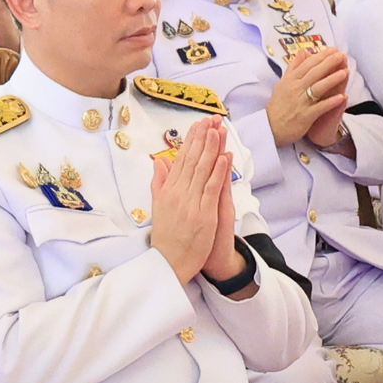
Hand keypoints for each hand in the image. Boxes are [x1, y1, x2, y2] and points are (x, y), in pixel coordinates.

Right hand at [148, 117, 232, 283]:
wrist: (168, 264)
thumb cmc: (166, 237)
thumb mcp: (158, 207)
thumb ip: (159, 183)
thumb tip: (158, 161)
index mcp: (168, 191)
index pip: (180, 160)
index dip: (190, 140)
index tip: (198, 123)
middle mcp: (177, 193)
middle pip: (191, 160)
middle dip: (202, 138)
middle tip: (210, 118)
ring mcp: (190, 203)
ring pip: (202, 170)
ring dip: (211, 148)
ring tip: (217, 129)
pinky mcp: (203, 214)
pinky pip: (211, 189)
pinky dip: (218, 172)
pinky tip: (224, 157)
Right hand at [266, 41, 352, 153]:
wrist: (270, 127)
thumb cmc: (278, 105)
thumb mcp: (282, 83)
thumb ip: (294, 67)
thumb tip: (302, 52)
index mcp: (290, 80)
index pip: (307, 64)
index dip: (321, 56)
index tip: (333, 50)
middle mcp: (295, 89)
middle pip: (314, 73)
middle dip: (329, 63)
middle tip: (342, 55)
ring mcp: (300, 102)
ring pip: (318, 87)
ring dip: (332, 79)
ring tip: (345, 72)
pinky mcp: (305, 116)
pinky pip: (320, 107)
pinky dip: (331, 102)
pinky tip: (342, 97)